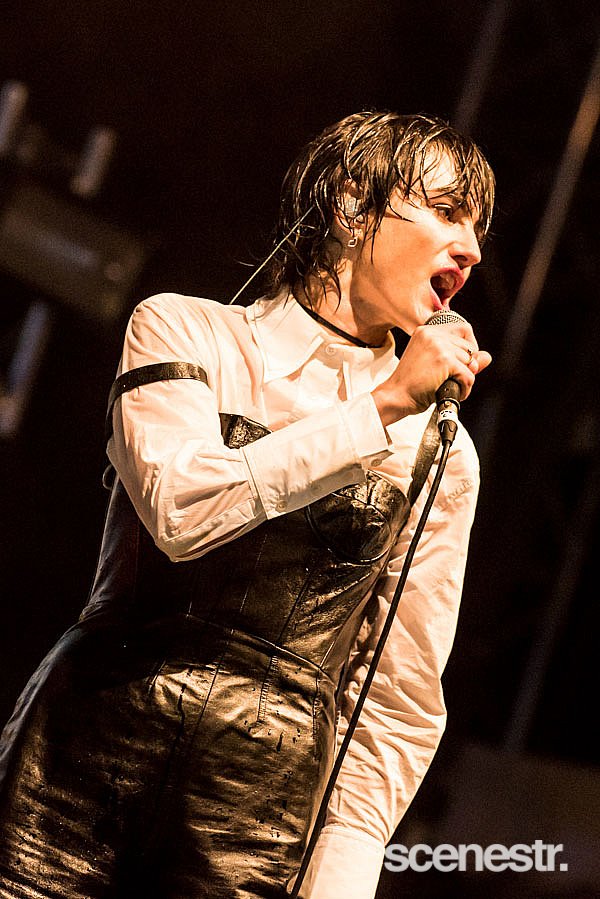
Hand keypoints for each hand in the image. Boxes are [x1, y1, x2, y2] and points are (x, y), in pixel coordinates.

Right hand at [372, 320, 491, 426]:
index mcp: (426, 331)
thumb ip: (462, 359)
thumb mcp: (436, 366)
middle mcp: (432, 334)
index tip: (464, 362)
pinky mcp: (444, 361)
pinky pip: (468, 375)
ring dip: (465, 378)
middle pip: (469, 347)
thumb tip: (487, 357)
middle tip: (453, 379)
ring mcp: (438, 346)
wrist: (396, 397)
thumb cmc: (411, 385)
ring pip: (470, 361)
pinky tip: (454, 392)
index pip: (463, 329)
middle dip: (466, 366)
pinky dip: (465, 388)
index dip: (469, 346)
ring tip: (450, 386)